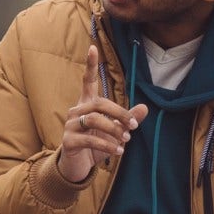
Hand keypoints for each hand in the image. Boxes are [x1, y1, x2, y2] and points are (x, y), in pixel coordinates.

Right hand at [57, 44, 147, 183]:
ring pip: (94, 119)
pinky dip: (107, 145)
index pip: (87, 81)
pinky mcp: (68, 141)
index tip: (93, 47)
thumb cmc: (96, 145)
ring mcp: (70, 125)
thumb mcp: (114, 132)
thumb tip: (145, 108)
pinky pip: (90, 138)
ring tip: (125, 140)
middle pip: (99, 103)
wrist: (78, 166)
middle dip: (119, 113)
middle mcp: (76, 111)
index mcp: (86, 105)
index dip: (90, 65)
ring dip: (114, 130)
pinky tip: (118, 151)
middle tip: (133, 127)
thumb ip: (128, 119)